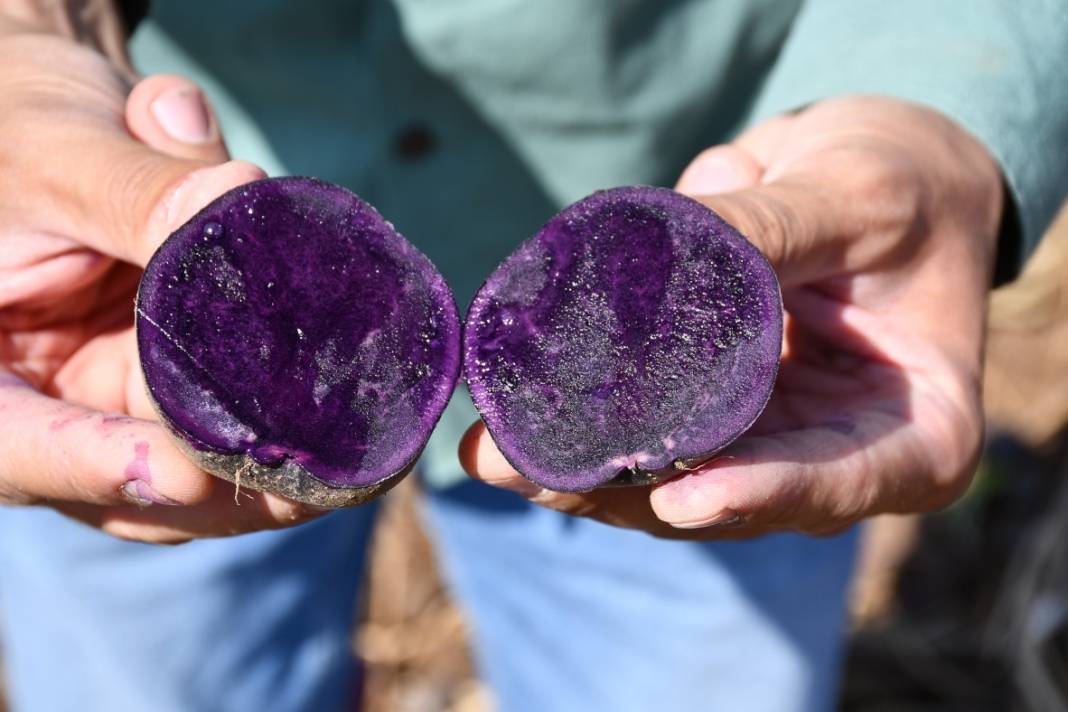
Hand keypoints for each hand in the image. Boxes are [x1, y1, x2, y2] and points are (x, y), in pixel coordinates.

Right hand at [0, 9, 320, 542]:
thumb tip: (241, 196)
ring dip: (269, 476)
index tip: (181, 471)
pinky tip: (352, 430)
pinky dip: (293, 427)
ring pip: (193, 473)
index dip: (92, 468)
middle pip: (118, 488)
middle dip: (214, 494)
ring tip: (341, 469)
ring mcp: (118, 404)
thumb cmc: (25, 132)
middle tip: (299, 487)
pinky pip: (241, 419)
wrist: (62, 125)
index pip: (14, 446)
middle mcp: (46, 404)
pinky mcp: (182, 386)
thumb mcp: (58, 151)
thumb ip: (136, 187)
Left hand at [460, 96, 1002, 538]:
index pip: (838, 481)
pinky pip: (644, 436)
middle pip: (730, 498)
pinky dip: (581, 429)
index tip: (679, 500)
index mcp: (916, 433)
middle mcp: (834, 460)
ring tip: (495, 452)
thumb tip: (648, 252)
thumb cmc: (904, 190)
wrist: (881, 184)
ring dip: (579, 472)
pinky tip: (512, 416)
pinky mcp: (714, 418)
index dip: (757, 494)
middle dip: (625, 490)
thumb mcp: (858, 195)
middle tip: (525, 468)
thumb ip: (768, 227)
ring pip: (669, 483)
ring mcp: (767, 446)